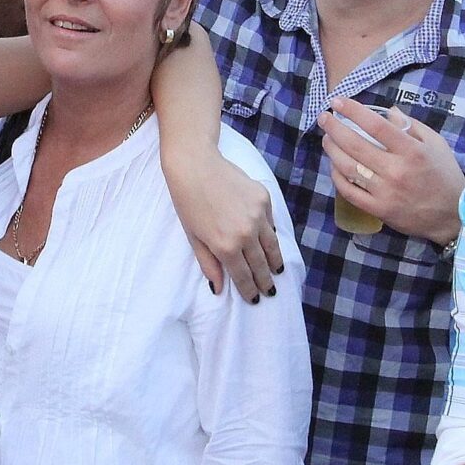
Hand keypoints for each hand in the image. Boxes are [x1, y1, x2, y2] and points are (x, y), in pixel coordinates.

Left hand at [161, 146, 283, 302]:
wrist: (195, 165)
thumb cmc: (187, 202)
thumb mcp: (194, 237)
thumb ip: (208, 263)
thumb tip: (219, 288)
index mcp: (226, 246)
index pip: (243, 276)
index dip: (250, 290)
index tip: (255, 299)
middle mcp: (246, 234)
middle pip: (260, 264)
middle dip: (265, 281)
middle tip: (271, 291)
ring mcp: (258, 215)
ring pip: (272, 245)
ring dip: (275, 261)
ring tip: (277, 271)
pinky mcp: (264, 198)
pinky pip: (271, 223)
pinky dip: (271, 235)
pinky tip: (271, 242)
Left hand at [319, 97, 464, 244]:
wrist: (452, 216)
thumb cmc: (445, 176)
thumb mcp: (436, 144)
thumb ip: (411, 126)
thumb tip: (388, 110)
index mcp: (412, 151)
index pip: (377, 126)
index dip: (354, 111)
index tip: (338, 102)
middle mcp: (396, 170)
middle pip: (356, 145)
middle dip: (335, 128)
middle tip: (324, 118)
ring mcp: (385, 192)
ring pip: (348, 168)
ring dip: (332, 150)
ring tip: (327, 138)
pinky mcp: (379, 210)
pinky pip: (350, 192)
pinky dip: (337, 177)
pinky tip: (334, 165)